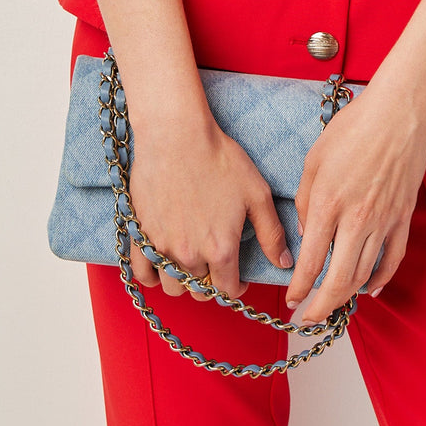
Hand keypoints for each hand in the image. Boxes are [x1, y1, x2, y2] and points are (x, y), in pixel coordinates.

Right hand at [127, 107, 294, 301]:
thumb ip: (271, 233)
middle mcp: (190, 255)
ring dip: (183, 281)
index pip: (228, 290)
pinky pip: (141, 273)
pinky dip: (151, 276)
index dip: (237, 288)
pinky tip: (161, 266)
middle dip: (211, 285)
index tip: (238, 279)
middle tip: (214, 267)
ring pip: (172, 286)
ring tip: (190, 264)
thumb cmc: (218, 158)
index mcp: (221, 248)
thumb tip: (285, 263)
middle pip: (200, 291)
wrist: (176, 134)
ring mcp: (161, 246)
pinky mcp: (140, 233)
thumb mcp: (256, 193)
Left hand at [285, 86, 425, 323]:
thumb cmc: (354, 128)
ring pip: (363, 274)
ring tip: (331, 303)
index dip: (298, 288)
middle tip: (308, 318)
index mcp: (328, 204)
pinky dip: (381, 280)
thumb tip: (307, 234)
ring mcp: (384, 221)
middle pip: (338, 280)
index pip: (310, 261)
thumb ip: (305, 201)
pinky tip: (369, 290)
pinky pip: (392, 260)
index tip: (291, 301)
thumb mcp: (314, 159)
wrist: (399, 113)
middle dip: (320, 307)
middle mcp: (357, 220)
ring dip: (345, 296)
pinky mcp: (403, 218)